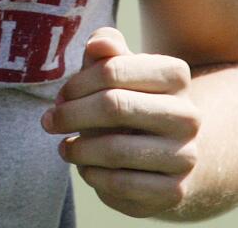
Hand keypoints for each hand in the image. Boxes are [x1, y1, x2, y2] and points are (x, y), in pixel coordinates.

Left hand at [41, 27, 200, 217]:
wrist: (166, 151)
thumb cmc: (130, 99)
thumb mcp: (118, 68)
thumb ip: (106, 47)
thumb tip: (97, 44)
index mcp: (175, 74)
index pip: (112, 70)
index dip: (78, 83)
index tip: (61, 95)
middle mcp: (187, 115)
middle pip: (113, 106)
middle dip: (71, 114)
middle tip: (49, 121)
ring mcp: (185, 155)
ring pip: (115, 150)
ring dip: (78, 150)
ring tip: (64, 148)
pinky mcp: (174, 191)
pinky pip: (122, 185)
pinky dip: (94, 176)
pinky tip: (86, 168)